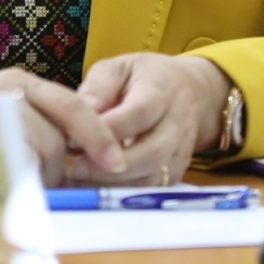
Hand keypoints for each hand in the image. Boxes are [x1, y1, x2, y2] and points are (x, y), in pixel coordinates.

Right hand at [0, 69, 126, 185]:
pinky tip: (1, 187)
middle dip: (58, 171)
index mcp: (16, 82)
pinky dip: (16, 184)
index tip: (115, 163)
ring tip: (11, 185)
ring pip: (38, 155)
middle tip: (40, 187)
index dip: (98, 137)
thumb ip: (35, 125)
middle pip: (57, 139)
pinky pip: (12, 168)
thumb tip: (81, 157)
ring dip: (35, 180)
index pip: (73, 106)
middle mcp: (6, 90)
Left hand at [66, 53, 231, 186]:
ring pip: (153, 178)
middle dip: (110, 167)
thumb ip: (99, 87)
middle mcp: (177, 124)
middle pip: (150, 153)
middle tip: (74, 169)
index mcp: (161, 91)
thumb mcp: (118, 68)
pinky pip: (152, 190)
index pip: (139, 114)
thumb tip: (84, 110)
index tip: (73, 140)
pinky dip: (123, 195)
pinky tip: (95, 190)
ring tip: (80, 182)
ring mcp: (181, 152)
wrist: (190, 92)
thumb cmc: (142, 78)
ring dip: (115, 185)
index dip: (107, 131)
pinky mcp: (177, 173)